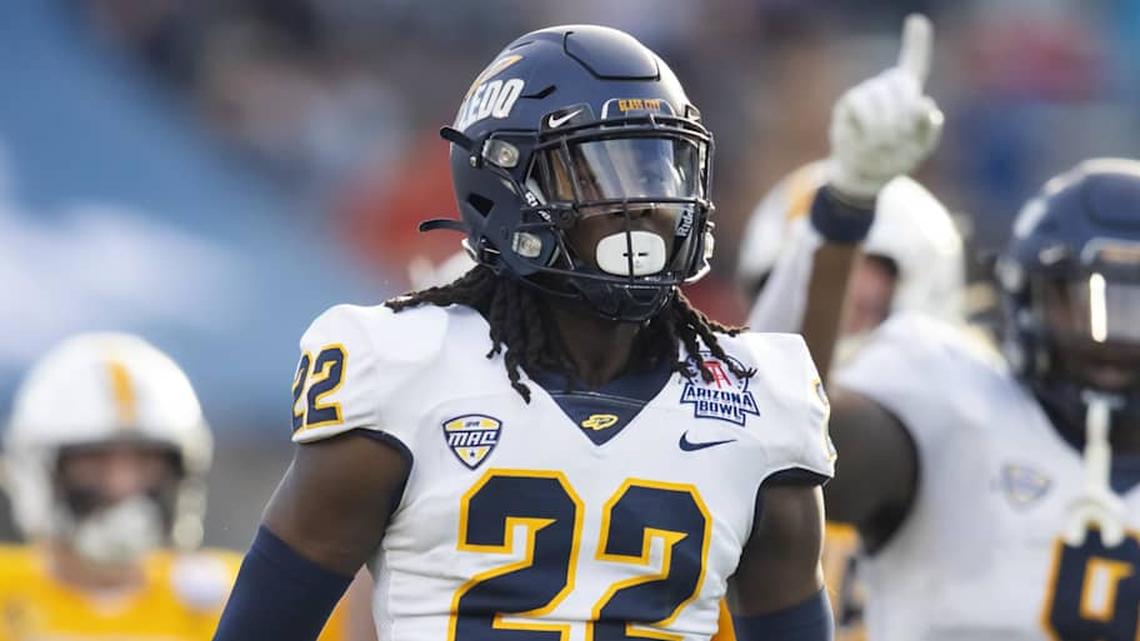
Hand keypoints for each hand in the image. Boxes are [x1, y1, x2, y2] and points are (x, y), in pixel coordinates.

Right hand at [827, 14, 943, 201]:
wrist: (865, 176)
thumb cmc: (895, 159)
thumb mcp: (920, 148)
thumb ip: (930, 128)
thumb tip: (926, 104)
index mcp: (908, 95)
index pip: (914, 63)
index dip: (917, 42)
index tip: (916, 20)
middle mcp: (886, 88)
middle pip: (901, 82)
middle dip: (905, 111)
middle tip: (901, 136)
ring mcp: (866, 93)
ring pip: (881, 94)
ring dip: (887, 122)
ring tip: (885, 143)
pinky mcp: (848, 104)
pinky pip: (861, 104)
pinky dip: (870, 124)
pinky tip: (870, 139)